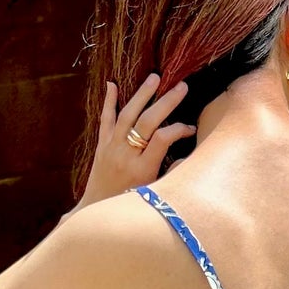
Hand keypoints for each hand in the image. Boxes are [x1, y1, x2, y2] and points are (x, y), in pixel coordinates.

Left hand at [78, 74, 192, 205]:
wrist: (97, 211)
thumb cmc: (131, 205)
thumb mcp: (155, 193)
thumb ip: (171, 173)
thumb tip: (189, 155)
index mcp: (143, 170)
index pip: (163, 139)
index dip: (179, 130)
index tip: (191, 128)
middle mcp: (126, 156)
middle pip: (147, 122)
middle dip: (166, 102)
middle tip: (182, 87)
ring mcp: (111, 148)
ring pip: (127, 115)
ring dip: (141, 94)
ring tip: (154, 77)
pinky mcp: (101, 146)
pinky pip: (105, 120)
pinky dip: (109, 101)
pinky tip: (112, 85)